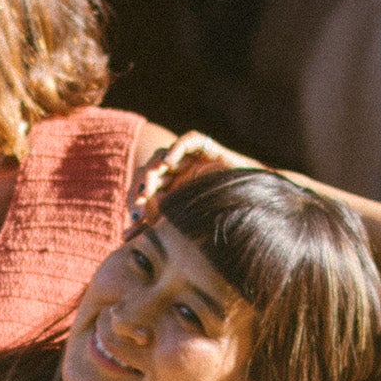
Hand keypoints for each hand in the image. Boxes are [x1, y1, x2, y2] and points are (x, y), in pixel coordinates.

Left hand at [132, 129, 246, 216]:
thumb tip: (123, 239)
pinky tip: (169, 164)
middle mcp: (180, 172)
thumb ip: (156, 227)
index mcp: (171, 188)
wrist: (256, 211)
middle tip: (136, 202)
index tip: (133, 218)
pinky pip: (189, 141)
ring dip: (155, 168)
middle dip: (141, 185)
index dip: (136, 199)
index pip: (146, 187)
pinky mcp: (209, 150)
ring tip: (149, 185)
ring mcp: (193, 160)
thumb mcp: (183, 224)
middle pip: (152, 170)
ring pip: (165, 155)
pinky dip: (177, 148)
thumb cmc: (221, 218)